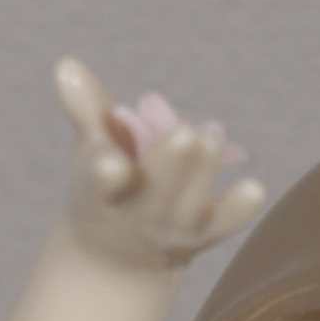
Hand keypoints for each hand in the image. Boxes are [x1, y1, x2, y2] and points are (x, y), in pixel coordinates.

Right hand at [51, 57, 266, 275]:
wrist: (118, 257)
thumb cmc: (104, 186)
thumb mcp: (90, 148)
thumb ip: (85, 108)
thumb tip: (66, 64)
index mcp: (99, 195)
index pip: (100, 184)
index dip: (107, 175)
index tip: (113, 165)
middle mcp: (136, 217)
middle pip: (155, 194)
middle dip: (171, 165)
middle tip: (186, 133)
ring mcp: (171, 230)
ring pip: (191, 205)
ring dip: (203, 172)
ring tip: (210, 139)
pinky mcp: (203, 235)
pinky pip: (223, 224)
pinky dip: (238, 209)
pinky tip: (253, 189)